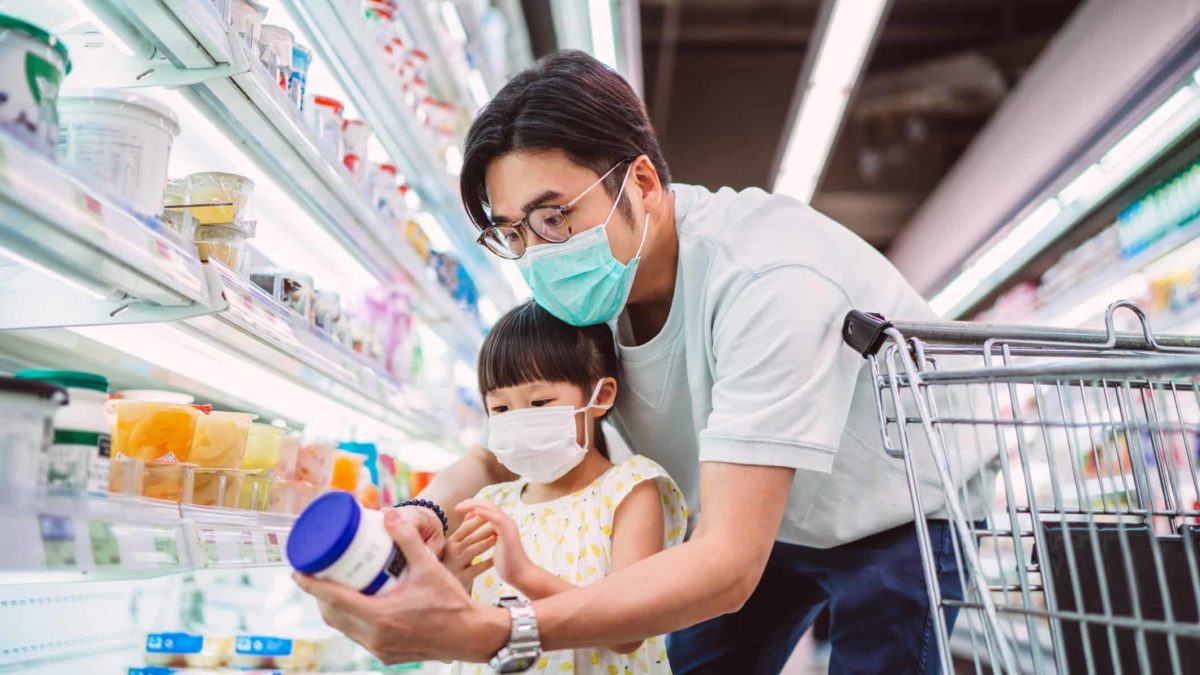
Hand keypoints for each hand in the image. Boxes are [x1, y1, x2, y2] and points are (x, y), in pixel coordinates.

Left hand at [293, 509, 508, 663]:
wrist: (469, 635)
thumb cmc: (451, 602)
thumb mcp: (429, 567)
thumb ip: (407, 540)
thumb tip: (388, 514)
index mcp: (380, 616)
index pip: (334, 599)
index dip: (311, 585)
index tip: (297, 571)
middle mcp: (375, 636)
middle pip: (333, 615)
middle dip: (320, 595)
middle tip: (316, 574)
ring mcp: (380, 649)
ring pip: (344, 627)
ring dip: (334, 608)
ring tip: (333, 587)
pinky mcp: (386, 654)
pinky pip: (359, 635)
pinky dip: (351, 620)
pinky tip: (356, 605)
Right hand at [443, 514, 496, 590]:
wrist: (440, 586)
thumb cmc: (451, 561)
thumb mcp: (454, 544)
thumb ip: (463, 528)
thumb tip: (471, 511)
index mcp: (450, 542)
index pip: (465, 528)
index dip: (479, 520)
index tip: (492, 514)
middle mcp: (451, 552)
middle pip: (471, 538)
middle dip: (485, 530)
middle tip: (499, 525)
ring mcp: (456, 565)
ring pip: (473, 551)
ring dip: (485, 543)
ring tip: (498, 537)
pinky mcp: (462, 578)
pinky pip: (477, 569)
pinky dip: (487, 563)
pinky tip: (496, 559)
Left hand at [456, 499, 534, 590]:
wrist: (520, 574)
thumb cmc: (507, 564)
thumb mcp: (493, 546)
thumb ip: (486, 536)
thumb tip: (476, 533)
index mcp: (503, 524)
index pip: (487, 507)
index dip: (473, 506)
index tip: (460, 509)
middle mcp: (506, 521)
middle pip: (487, 504)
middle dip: (471, 503)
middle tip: (457, 507)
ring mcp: (508, 525)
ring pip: (490, 508)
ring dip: (473, 505)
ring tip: (459, 507)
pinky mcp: (508, 532)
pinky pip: (496, 518)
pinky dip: (485, 513)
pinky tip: (474, 512)